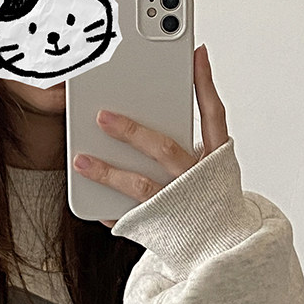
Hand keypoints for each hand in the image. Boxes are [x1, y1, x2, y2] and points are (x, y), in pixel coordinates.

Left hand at [72, 43, 229, 226]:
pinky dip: (110, 209)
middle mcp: (198, 181)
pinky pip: (130, 218)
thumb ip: (192, 139)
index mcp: (216, 161)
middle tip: (102, 116)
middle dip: (132, 131)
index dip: (205, 83)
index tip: (195, 53)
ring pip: (140, 186)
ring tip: (80, 159)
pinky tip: (90, 198)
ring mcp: (179, 206)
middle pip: (165, 150)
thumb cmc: (210, 199)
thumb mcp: (213, 167)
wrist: (224, 249)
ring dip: (108, 172)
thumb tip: (163, 106)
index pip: (213, 116)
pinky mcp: (161, 229)